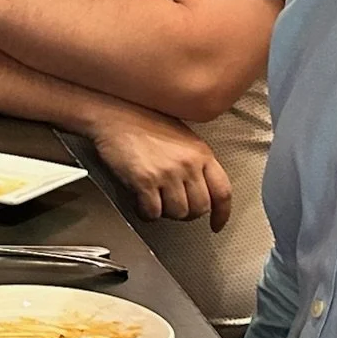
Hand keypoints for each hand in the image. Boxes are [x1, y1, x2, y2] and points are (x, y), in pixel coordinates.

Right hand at [89, 107, 231, 231]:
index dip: (221, 214)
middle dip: (187, 213)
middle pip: (200, 208)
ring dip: (165, 212)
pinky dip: (146, 213)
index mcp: (200, 153)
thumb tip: (200, 190)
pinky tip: (140, 203)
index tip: (216, 224)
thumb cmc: (144, 121)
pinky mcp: (144, 181)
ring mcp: (167, 173)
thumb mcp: (182, 138)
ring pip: (178, 213)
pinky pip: (153, 212)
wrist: (114, 112)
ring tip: (154, 201)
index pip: (222, 192)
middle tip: (173, 207)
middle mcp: (187, 164)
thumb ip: (195, 161)